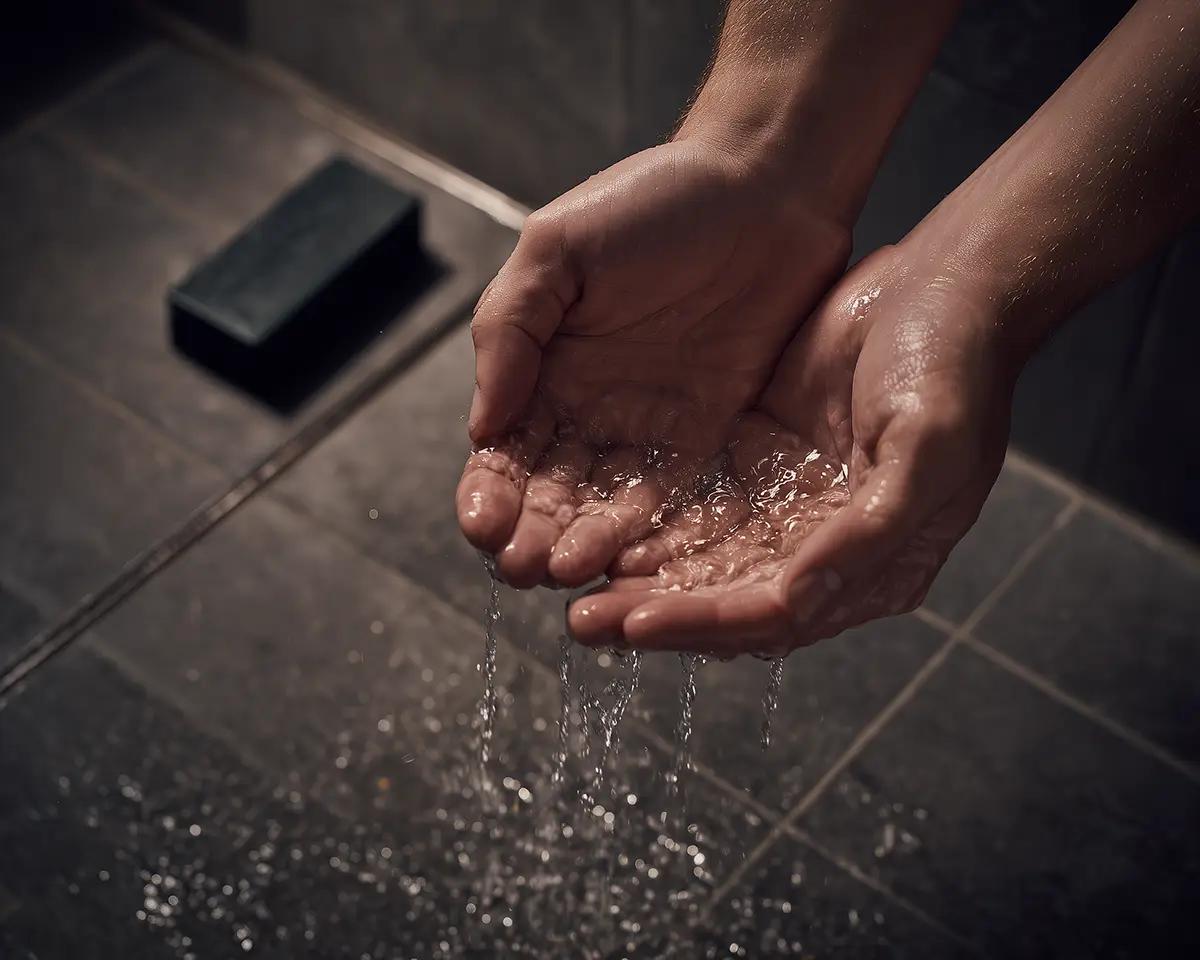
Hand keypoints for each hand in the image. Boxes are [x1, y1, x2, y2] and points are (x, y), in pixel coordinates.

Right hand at [456, 136, 850, 588]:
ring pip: (605, 510)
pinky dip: (650, 535)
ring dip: (584, 545)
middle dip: (530, 534)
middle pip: (549, 495)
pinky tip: (632, 561)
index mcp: (541, 371)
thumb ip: (510, 328)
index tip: (482, 524)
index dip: (488, 493)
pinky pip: (674, 501)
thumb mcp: (558, 248)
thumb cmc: (653, 201)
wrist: (766, 186)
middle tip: (522, 566)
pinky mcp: (710, 441)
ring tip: (570, 572)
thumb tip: (482, 425)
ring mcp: (649, 431)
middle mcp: (589, 412)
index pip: (503, 451)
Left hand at [568, 242, 1016, 653]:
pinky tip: (603, 529)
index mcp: (877, 567)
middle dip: (655, 613)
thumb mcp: (924, 455)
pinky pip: (698, 506)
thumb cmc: (953, 371)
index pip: (775, 615)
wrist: (945, 284)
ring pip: (704, 560)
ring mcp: (790, 508)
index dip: (704, 623)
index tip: (635, 624)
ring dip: (644, 578)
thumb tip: (794, 602)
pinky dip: (654, 524)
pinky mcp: (761, 464)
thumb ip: (864, 536)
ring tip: (573, 587)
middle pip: (728, 599)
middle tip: (583, 623)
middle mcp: (828, 551)